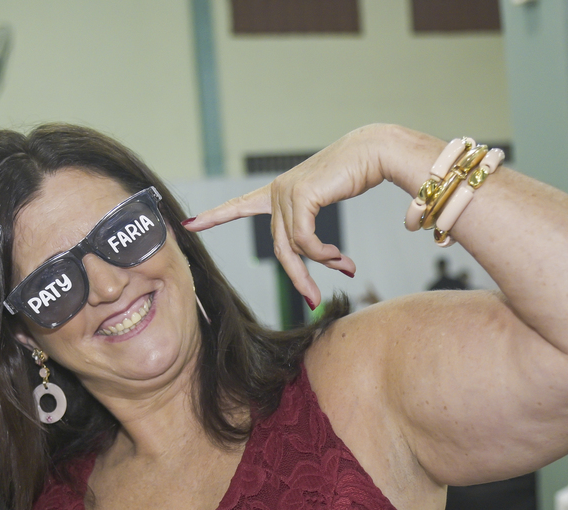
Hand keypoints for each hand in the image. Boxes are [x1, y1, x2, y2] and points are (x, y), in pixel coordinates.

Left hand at [184, 125, 390, 308]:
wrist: (378, 150)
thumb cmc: (359, 172)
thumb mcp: (330, 203)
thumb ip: (318, 230)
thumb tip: (337, 265)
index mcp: (281, 190)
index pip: (240, 204)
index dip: (215, 216)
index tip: (189, 224)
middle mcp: (278, 190)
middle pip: (279, 246)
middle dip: (298, 276)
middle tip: (314, 301)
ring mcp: (286, 192)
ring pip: (292, 247)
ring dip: (319, 266)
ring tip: (346, 269)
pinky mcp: (299, 195)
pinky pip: (304, 240)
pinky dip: (322, 255)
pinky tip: (340, 257)